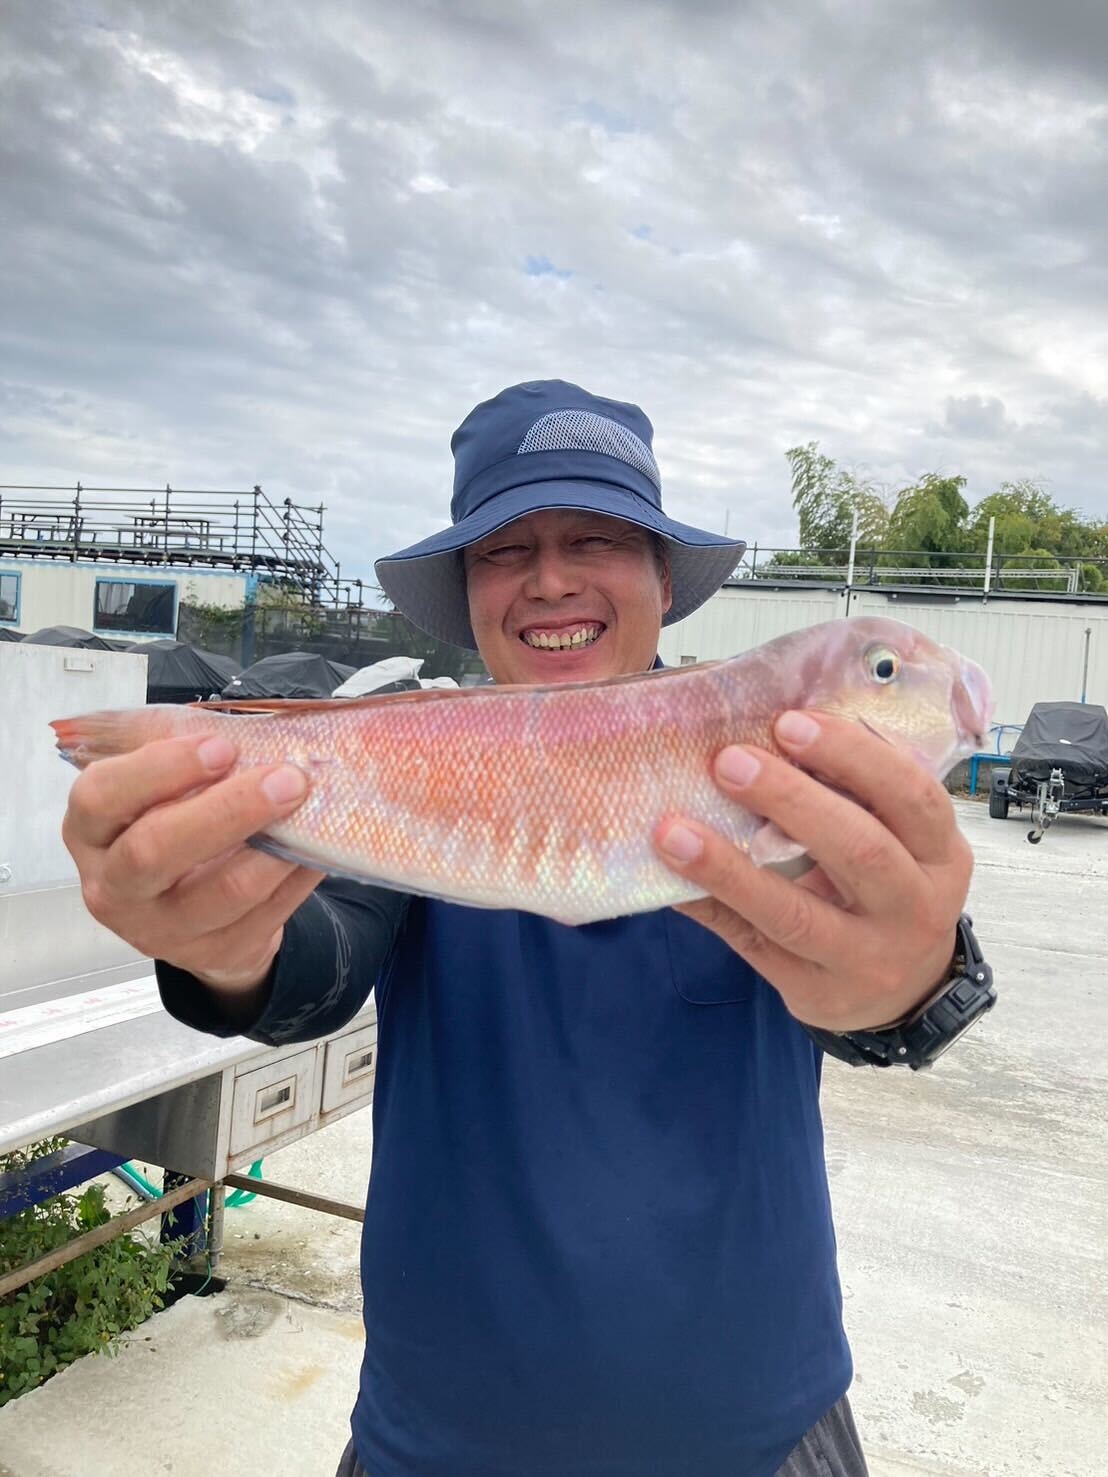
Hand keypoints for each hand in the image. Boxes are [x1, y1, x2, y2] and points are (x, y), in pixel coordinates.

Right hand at [62, 733, 322, 997]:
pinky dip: (298, 876)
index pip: (101, 797)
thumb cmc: (174, 826)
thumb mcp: (160, 786)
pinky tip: (316, 847)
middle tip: (285, 778)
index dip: (160, 768)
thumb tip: (242, 726)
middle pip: (155, 851)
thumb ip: (180, 752)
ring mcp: (160, 930)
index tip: (220, 746)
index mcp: (90, 831)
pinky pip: (266, 914)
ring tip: (308, 809)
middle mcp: (113, 886)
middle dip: (228, 810)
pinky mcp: (213, 953)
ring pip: (222, 892)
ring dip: (276, 847)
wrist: (193, 909)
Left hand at [653, 711, 972, 1030]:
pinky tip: (669, 881)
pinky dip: (709, 908)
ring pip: (795, 914)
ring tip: (674, 831)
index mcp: (940, 856)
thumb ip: (855, 799)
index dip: (854, 756)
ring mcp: (867, 960)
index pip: (911, 797)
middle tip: (729, 761)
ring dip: (729, 869)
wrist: (902, 994)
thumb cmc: (888, 892)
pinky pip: (751, 947)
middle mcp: (915, 910)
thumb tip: (765, 730)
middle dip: (791, 800)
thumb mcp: (900, 845)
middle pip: (860, 852)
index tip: (790, 723)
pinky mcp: (816, 993)